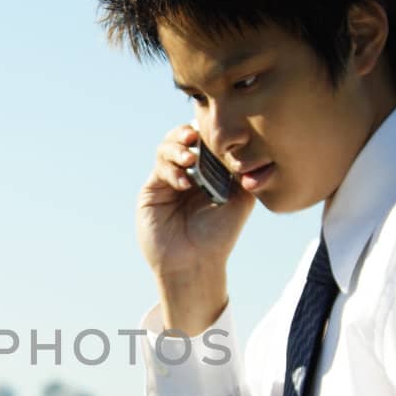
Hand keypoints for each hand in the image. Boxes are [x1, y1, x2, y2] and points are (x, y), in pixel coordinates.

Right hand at [137, 124, 253, 334]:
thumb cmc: (219, 237)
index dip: (207, 133)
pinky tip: (184, 183)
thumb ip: (243, 173)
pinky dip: (172, 170)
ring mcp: (167, 182)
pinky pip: (159, 168)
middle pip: (180, 138)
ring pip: (165, 148)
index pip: (203, 142)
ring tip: (190, 159)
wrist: (194, 263)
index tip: (216, 133)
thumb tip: (244, 146)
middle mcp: (186, 174)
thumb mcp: (240, 201)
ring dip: (177, 148)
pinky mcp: (151, 191)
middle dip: (186, 133)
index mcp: (207, 174)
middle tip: (195, 137)